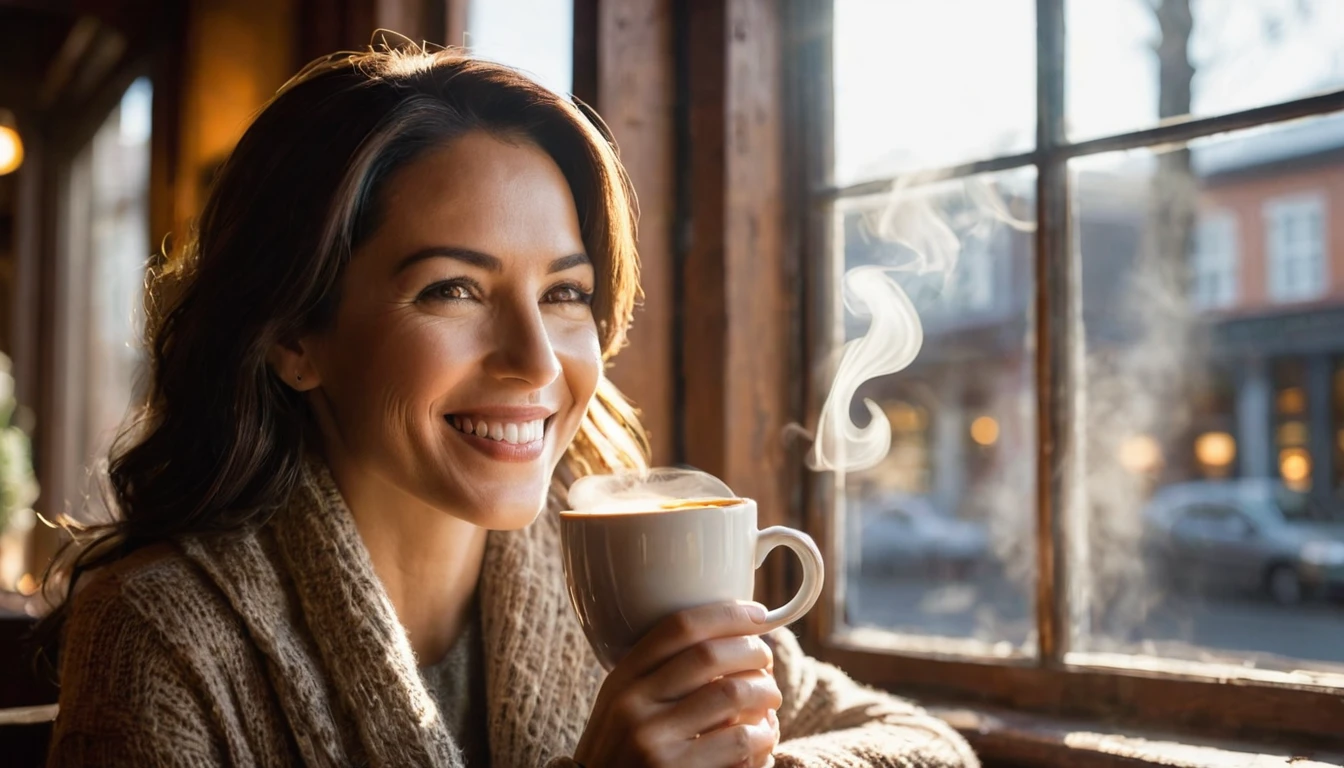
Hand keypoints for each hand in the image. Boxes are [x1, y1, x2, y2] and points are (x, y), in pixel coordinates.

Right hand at [573, 601, 782, 767]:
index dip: (727, 615)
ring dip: (765, 692)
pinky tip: (762, 739)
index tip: (758, 614)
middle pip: (710, 654)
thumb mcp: (624, 708)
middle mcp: (633, 705)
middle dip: (753, 652)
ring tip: (770, 701)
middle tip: (766, 661)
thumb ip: (660, 676)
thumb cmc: (625, 754)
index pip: (678, 627)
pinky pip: (740, 740)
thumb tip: (733, 638)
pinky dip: (763, 735)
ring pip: (732, 693)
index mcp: (622, 679)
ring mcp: (654, 741)